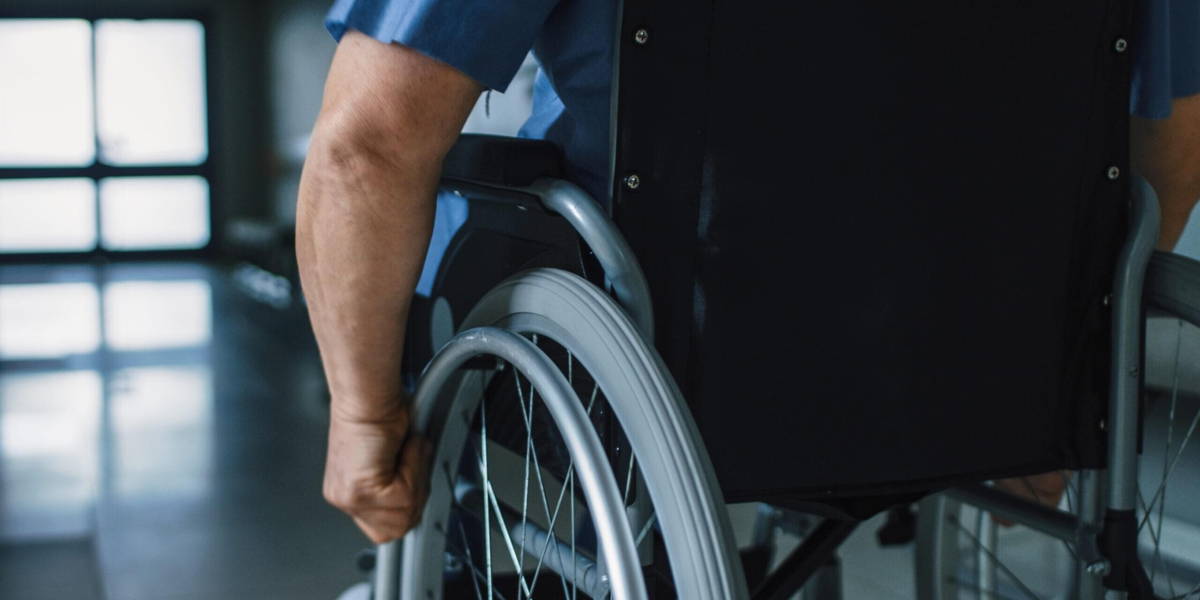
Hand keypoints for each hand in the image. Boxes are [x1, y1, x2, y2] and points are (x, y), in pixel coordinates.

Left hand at [323, 404, 432, 542]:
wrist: (368, 396)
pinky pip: (404, 496)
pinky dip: (413, 469)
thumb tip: (420, 493)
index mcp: (348, 493)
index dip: (407, 505)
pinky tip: (402, 450)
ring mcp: (349, 499)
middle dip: (414, 494)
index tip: (414, 483)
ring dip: (415, 479)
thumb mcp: (392, 459)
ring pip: (404, 514)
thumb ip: (399, 483)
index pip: (386, 527)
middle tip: (408, 462)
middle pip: (397, 527)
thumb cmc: (379, 413)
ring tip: (404, 453)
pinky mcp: (359, 492)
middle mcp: (344, 499)